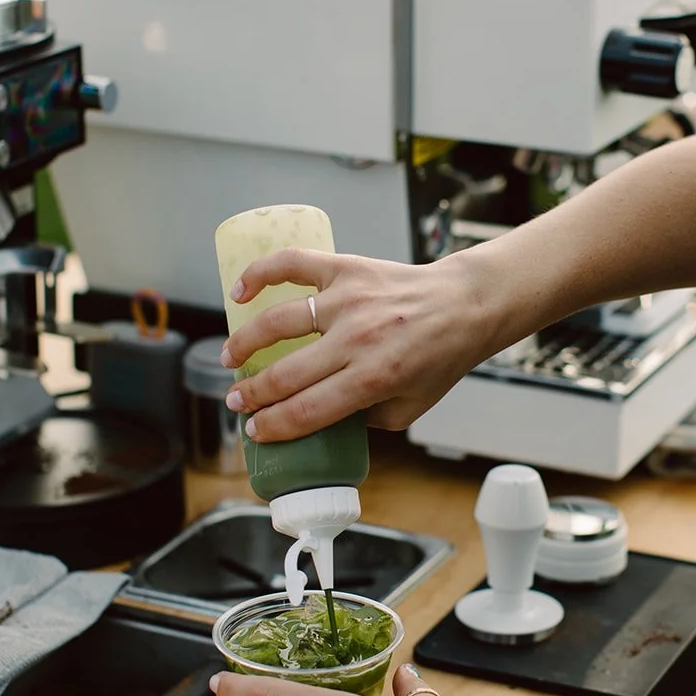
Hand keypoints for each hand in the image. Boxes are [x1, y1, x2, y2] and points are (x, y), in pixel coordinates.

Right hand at [222, 248, 498, 442]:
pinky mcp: (347, 269)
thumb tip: (321, 422)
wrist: (465, 306)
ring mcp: (349, 301)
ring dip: (245, 343)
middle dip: (252, 395)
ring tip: (230, 358)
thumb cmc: (438, 358)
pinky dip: (260, 275)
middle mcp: (357, 339)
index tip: (254, 431)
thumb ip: (365, 420)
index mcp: (373, 379)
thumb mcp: (410, 409)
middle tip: (236, 402)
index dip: (272, 426)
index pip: (306, 411)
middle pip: (286, 374)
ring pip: (278, 322)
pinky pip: (293, 265)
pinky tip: (239, 293)